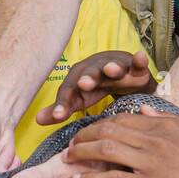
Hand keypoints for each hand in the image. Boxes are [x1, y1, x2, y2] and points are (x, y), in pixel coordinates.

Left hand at [35, 50, 156, 125]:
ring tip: (111, 70)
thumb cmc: (98, 87)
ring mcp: (117, 66)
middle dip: (87, 78)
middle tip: (83, 84)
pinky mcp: (135, 67)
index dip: (63, 102)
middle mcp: (96, 69)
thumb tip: (37, 119)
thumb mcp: (79, 99)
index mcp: (79, 77)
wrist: (123, 74)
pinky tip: (141, 57)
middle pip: (90, 73)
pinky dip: (139, 60)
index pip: (69, 90)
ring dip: (113, 67)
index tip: (59, 116)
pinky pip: (138, 63)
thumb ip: (62, 108)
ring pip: (114, 66)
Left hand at [64, 105, 178, 177]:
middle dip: (85, 135)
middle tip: (71, 143)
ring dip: (82, 153)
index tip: (90, 131)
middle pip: (109, 130)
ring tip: (68, 158)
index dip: (101, 123)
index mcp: (166, 124)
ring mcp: (152, 162)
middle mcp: (155, 139)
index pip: (123, 117)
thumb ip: (168, 119)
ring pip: (106, 150)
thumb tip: (144, 109)